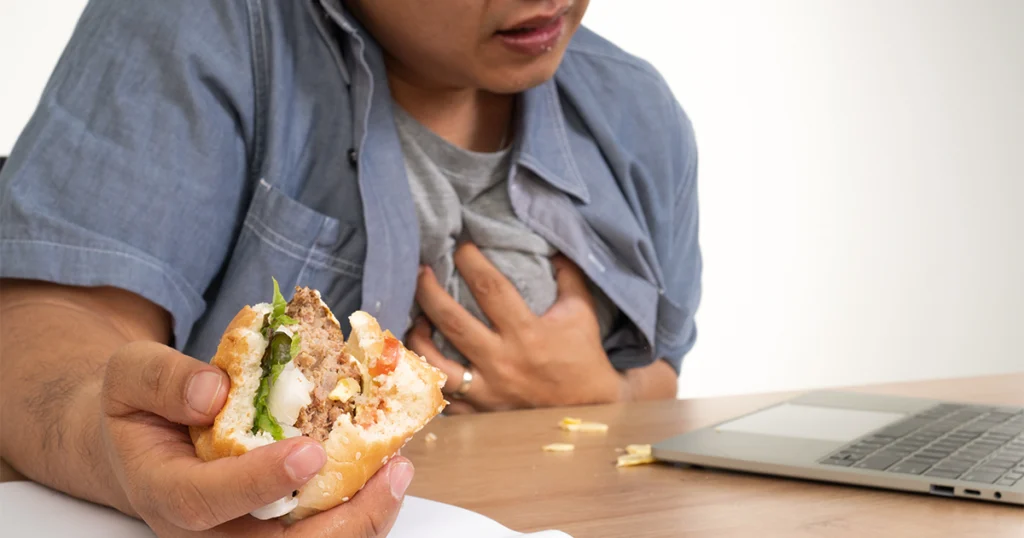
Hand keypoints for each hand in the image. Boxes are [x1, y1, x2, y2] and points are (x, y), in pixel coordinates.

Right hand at [100, 341, 410, 536]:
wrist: (143, 446)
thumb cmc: (141, 411)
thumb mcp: (131, 375)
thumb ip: (162, 380)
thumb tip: (212, 391)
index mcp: (163, 490)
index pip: (205, 501)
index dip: (258, 482)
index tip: (308, 452)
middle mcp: (204, 531)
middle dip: (342, 522)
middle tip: (390, 472)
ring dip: (362, 521)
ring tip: (399, 474)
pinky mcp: (273, 533)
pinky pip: (320, 534)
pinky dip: (361, 512)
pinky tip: (388, 476)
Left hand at [408, 244, 624, 412]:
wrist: (591, 407)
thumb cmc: (583, 356)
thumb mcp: (581, 311)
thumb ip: (567, 275)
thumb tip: (552, 244)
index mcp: (527, 334)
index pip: (490, 289)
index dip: (471, 263)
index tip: (461, 246)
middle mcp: (502, 362)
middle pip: (452, 322)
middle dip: (430, 292)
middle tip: (420, 271)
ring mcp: (487, 392)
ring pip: (435, 364)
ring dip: (418, 339)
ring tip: (417, 320)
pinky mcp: (480, 413)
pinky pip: (442, 397)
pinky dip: (428, 379)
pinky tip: (421, 361)